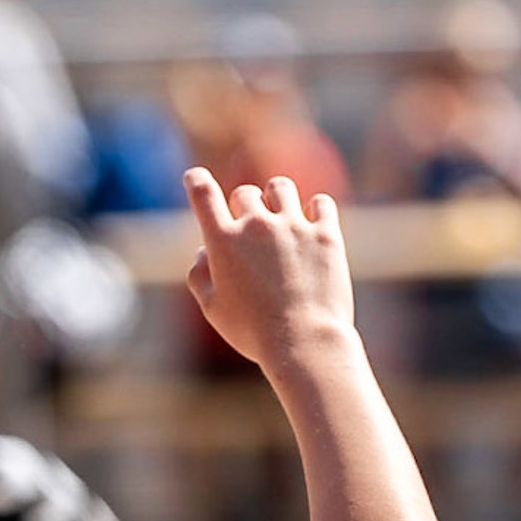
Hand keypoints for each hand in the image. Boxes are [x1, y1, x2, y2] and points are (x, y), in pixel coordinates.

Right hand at [184, 166, 354, 368]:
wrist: (304, 343)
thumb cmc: (254, 332)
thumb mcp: (214, 310)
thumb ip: (199, 277)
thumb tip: (205, 253)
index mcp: (223, 242)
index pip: (203, 196)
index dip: (196, 182)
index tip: (195, 177)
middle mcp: (256, 226)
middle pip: (245, 193)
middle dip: (245, 207)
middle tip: (252, 228)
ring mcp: (293, 227)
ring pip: (280, 187)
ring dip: (277, 198)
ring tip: (282, 217)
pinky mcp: (326, 235)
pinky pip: (320, 202)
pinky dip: (315, 209)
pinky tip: (313, 223)